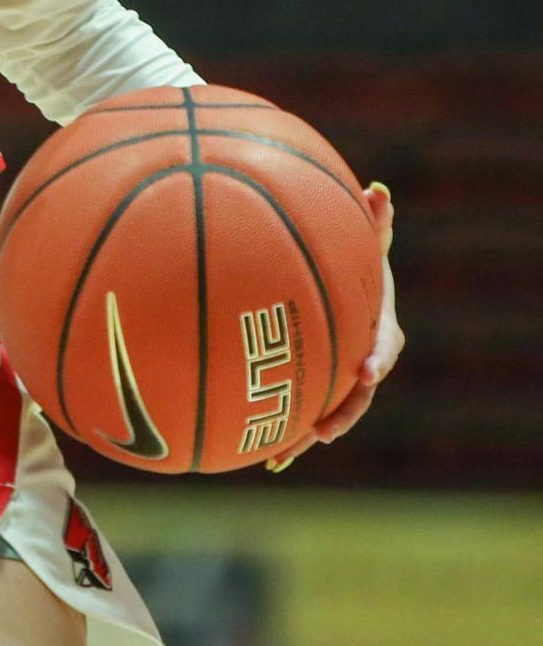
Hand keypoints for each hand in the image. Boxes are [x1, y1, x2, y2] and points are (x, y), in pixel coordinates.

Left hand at [268, 181, 402, 470]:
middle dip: (341, 414)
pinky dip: (288, 434)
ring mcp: (342, 377)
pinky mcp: (319, 385)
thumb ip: (373, 219)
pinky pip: (305, 412)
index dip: (376, 359)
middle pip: (357, 395)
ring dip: (307, 435)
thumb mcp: (366, 239)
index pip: (384, 347)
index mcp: (379, 329)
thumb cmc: (358, 260)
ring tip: (280, 456)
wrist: (351, 287)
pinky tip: (262, 456)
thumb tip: (377, 188)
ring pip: (329, 412)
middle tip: (323, 432)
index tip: (365, 371)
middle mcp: (364, 359)